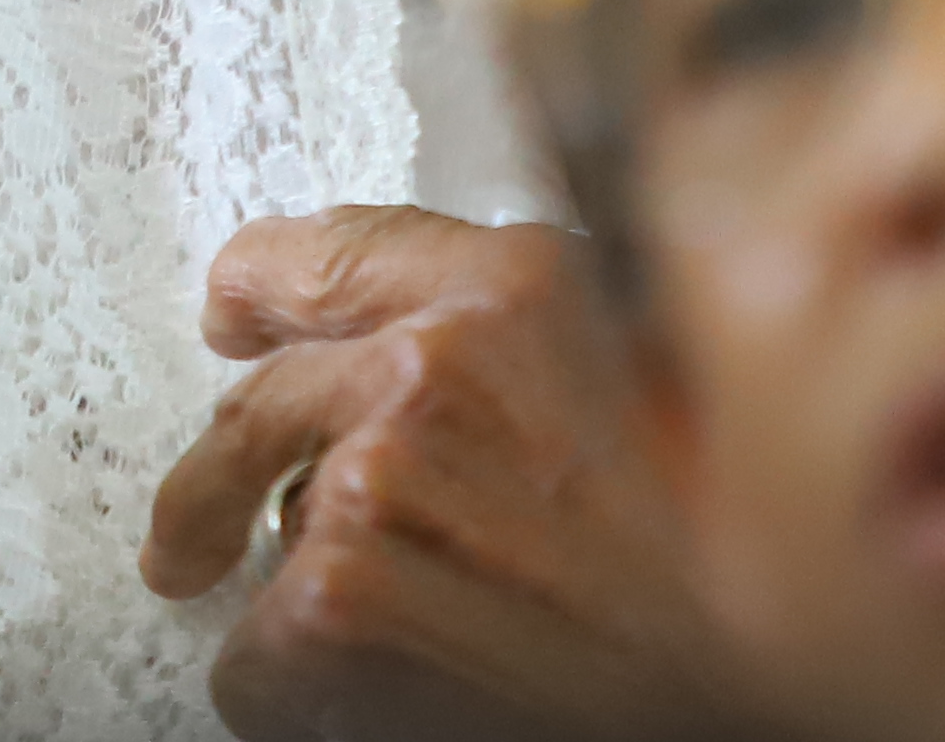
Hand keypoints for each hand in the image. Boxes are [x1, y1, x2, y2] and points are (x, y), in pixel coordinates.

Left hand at [138, 209, 730, 741]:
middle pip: (262, 398)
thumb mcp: (642, 392)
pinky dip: (295, 692)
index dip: (265, 282)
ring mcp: (380, 471)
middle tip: (189, 537)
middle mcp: (436, 358)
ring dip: (307, 605)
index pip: (332, 248)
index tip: (233, 306)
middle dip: (218, 476)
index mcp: (516, 287)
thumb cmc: (724, 554)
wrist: (756, 664)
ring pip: (274, 534)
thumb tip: (431, 344)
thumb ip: (529, 348)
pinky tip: (384, 698)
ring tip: (397, 650)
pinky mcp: (341, 588)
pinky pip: (259, 651)